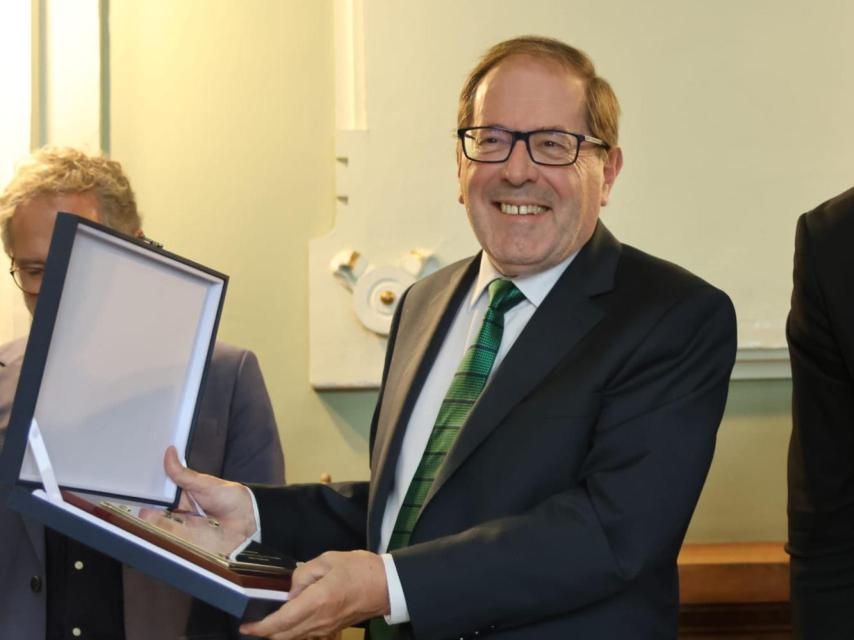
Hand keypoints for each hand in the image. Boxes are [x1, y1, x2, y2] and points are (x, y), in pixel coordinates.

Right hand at [138, 446, 256, 553]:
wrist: (248, 521)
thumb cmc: (231, 499)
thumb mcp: (207, 484)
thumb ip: (184, 474)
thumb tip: (170, 452)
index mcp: (183, 494)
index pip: (161, 490)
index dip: (149, 487)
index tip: (136, 481)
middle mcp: (179, 510)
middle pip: (157, 508)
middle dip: (146, 504)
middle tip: (138, 499)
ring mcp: (181, 526)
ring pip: (160, 522)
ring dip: (150, 519)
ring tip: (143, 512)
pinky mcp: (186, 540)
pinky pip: (170, 536)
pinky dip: (161, 531)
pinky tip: (153, 525)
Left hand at [239, 550, 389, 638]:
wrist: (387, 586)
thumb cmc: (359, 568)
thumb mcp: (328, 560)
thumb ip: (303, 574)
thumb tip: (290, 591)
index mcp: (316, 601)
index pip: (281, 621)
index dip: (260, 627)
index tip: (245, 625)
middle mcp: (318, 620)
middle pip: (284, 636)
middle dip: (265, 632)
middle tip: (251, 623)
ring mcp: (326, 628)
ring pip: (294, 638)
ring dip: (278, 633)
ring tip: (267, 621)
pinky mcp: (332, 629)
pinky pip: (306, 635)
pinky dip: (292, 632)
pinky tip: (289, 621)